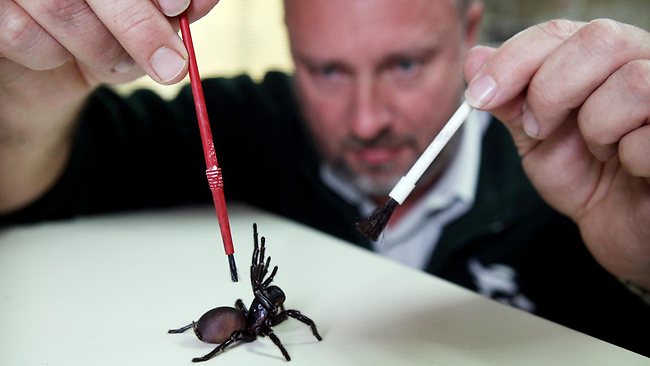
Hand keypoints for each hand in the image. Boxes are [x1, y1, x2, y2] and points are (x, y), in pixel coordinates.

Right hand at [0, 0, 219, 86]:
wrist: (43, 73)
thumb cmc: (99, 36)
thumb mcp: (145, 26)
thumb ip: (172, 12)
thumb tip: (205, 0)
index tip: (179, 9)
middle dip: (138, 27)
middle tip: (170, 65)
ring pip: (61, 9)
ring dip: (98, 49)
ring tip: (110, 61)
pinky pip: (23, 34)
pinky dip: (52, 56)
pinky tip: (58, 56)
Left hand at [464, 19, 649, 288]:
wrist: (619, 228)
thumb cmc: (586, 178)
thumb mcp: (536, 138)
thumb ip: (509, 99)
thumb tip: (476, 58)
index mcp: (603, 58)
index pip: (558, 32)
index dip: (512, 60)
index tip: (479, 96)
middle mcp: (644, 63)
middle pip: (598, 40)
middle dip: (550, 91)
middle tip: (539, 129)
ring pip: (632, 83)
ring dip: (596, 128)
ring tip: (600, 151)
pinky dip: (629, 157)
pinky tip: (631, 166)